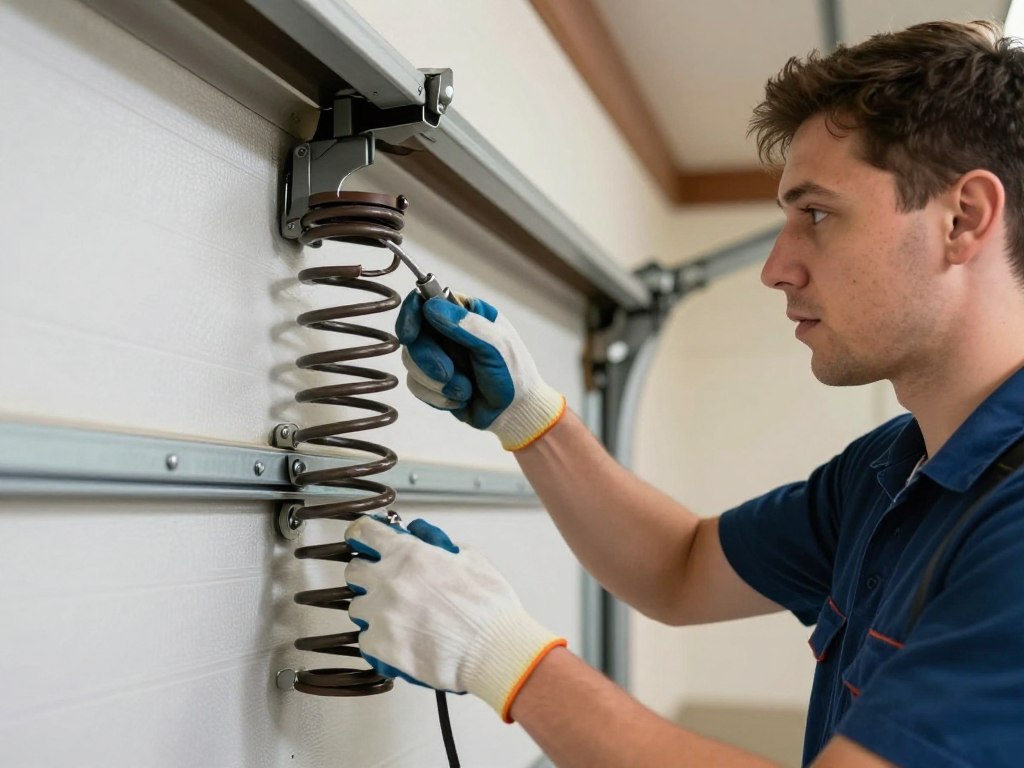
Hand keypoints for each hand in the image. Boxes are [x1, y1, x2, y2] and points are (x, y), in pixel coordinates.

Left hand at [344, 515, 565, 721]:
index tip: (362, 539)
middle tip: (385, 581)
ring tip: (399, 617)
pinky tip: (400, 639)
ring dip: (374, 608)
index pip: (365, 532)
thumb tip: (419, 536)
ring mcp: (381, 616)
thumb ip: (437, 542)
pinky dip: (379, 639)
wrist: (495, 650)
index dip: (362, 534)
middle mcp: (389, 582)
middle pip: (353, 571)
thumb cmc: (489, 608)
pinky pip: (365, 639)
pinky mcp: (381, 647)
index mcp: (409, 555)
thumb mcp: (470, 557)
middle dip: (368, 573)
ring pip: (357, 607)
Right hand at [395, 291, 565, 449]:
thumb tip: (430, 307)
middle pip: (413, 336)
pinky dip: (438, 396)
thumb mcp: (496, 346)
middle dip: (427, 359)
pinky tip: (461, 399)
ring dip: (437, 382)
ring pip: (411, 362)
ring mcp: (438, 355)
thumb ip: (466, 325)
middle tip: (448, 373)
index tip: (410, 335)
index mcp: (465, 312)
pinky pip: (415, 385)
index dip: (411, 314)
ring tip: (466, 390)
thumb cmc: (513, 374)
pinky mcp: (432, 380)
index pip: (425, 300)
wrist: (515, 412)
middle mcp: (447, 331)